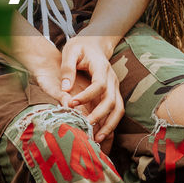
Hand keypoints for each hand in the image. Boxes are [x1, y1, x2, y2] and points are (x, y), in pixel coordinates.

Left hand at [59, 33, 123, 147]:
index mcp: (101, 67)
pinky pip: (117, 111)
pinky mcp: (114, 93)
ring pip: (118, 108)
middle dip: (99, 115)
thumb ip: (67, 68)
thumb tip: (65, 89)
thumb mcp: (70, 51)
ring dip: (110, 125)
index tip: (71, 103)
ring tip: (98, 139)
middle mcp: (112, 78)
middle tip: (86, 126)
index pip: (99, 85)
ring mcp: (115, 86)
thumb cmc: (80, 47)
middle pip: (111, 100)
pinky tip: (101, 135)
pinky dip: (111, 124)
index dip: (87, 96)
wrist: (94, 43)